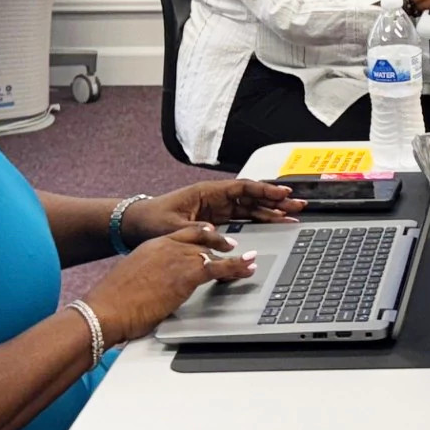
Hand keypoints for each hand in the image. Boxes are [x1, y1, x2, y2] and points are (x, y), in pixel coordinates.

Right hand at [82, 224, 258, 346]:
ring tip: (248, 260)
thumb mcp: (131, 282)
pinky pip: (219, 268)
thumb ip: (147, 279)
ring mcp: (178, 258)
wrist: (105, 310)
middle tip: (232, 246)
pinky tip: (247, 268)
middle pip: (200, 240)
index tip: (209, 235)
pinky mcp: (187, 275)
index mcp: (151, 246)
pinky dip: (237, 267)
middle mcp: (167, 247)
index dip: (199, 235)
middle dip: (218, 244)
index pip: (181, 235)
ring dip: (234, 259)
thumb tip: (153, 291)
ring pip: (213, 253)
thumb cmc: (111, 304)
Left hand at [122, 179, 302, 247]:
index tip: (282, 193)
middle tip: (296, 206)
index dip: (264, 190)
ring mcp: (215, 209)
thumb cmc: (150, 220)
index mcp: (206, 192)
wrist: (133, 225)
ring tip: (291, 215)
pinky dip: (257, 220)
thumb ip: (201, 234)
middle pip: (251, 197)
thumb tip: (226, 241)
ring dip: (270, 211)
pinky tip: (270, 224)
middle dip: (275, 200)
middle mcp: (214, 199)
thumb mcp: (175, 228)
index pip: (242, 188)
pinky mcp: (213, 221)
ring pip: (249, 208)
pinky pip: (241, 218)